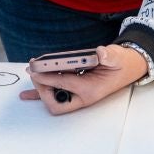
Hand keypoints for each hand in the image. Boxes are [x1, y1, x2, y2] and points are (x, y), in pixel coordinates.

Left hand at [20, 44, 145, 114]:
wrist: (127, 68)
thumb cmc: (120, 64)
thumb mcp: (117, 57)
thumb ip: (109, 55)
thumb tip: (100, 52)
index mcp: (91, 90)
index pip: (64, 84)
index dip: (47, 77)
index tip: (35, 69)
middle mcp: (82, 96)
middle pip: (55, 101)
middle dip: (42, 88)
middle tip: (35, 72)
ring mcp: (77, 95)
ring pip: (53, 99)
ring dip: (39, 89)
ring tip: (30, 74)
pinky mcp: (73, 89)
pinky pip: (54, 94)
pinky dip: (40, 92)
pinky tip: (26, 94)